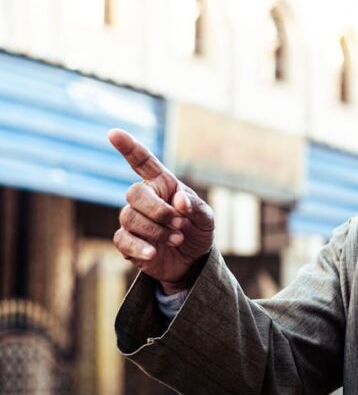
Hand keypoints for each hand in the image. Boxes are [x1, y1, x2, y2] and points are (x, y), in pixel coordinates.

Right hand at [108, 128, 214, 294]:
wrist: (192, 261)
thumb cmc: (197, 232)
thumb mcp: (206, 218)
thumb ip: (195, 206)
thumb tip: (179, 200)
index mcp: (163, 184)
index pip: (143, 161)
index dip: (128, 147)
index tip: (114, 133)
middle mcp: (145, 198)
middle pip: (135, 193)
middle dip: (159, 210)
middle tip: (180, 224)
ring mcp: (133, 219)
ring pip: (130, 218)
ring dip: (156, 230)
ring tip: (177, 238)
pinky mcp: (127, 241)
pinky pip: (123, 239)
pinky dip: (140, 247)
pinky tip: (154, 253)